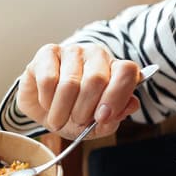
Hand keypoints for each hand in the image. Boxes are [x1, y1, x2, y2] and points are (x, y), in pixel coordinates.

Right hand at [17, 43, 142, 139]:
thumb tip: (131, 105)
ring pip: (70, 83)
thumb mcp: (98, 124)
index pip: (127, 72)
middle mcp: (96, 55)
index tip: (102, 117)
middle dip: (84, 110)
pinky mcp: (48, 53)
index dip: (117, 96)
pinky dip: (47, 100)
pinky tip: (47, 104)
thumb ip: (116, 117)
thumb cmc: (74, 114)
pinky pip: (48, 79)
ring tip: (58, 120)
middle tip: (77, 121)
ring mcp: (72, 51)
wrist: (44, 111)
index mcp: (115, 69)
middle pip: (96, 80)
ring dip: (62, 110)